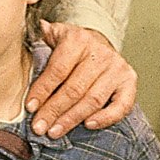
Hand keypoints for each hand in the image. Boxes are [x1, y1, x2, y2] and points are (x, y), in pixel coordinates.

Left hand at [26, 23, 136, 139]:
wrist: (99, 44)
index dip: (43, 90)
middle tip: (39, 127)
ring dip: (72, 119)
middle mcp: (101, 54)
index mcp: (79, 40)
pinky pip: (121, 105)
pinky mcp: (129, 82)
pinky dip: (105, 118)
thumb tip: (40, 27)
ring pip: (92, 100)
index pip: (58, 70)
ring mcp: (117, 69)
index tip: (30, 108)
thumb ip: (44, 35)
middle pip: (74, 89)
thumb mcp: (56, 35)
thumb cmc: (72, 47)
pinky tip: (88, 125)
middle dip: (54, 111)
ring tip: (54, 131)